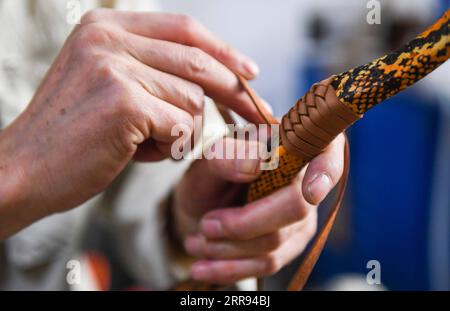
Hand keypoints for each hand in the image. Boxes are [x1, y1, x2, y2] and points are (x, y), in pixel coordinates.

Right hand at [0, 10, 261, 238]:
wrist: (23, 170)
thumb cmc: (74, 136)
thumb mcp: (109, 86)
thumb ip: (153, 72)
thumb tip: (216, 79)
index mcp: (106, 27)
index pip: (184, 29)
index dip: (223, 51)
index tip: (250, 71)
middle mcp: (108, 38)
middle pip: (197, 61)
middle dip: (233, 91)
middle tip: (257, 112)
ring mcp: (115, 67)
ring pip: (192, 99)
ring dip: (182, 129)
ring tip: (148, 142)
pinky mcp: (124, 101)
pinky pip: (180, 126)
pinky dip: (170, 146)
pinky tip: (137, 153)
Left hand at [173, 134, 344, 283]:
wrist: (202, 208)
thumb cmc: (209, 178)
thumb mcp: (207, 163)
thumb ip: (226, 156)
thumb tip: (256, 162)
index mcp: (289, 148)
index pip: (325, 151)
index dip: (326, 169)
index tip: (310, 191)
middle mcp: (304, 182)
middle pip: (295, 208)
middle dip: (244, 224)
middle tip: (205, 225)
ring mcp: (302, 217)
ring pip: (275, 242)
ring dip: (228, 249)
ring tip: (196, 242)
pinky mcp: (291, 244)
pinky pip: (268, 264)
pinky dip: (231, 268)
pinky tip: (203, 267)